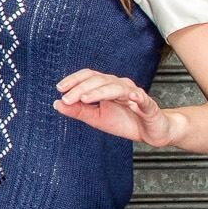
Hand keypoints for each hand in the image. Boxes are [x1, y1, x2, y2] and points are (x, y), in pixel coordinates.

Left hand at [54, 68, 184, 146]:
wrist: (151, 132)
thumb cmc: (125, 121)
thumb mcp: (96, 118)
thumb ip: (78, 111)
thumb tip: (56, 103)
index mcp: (106, 87)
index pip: (89, 76)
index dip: (74, 79)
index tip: (59, 88)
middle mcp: (119, 85)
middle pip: (99, 80)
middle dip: (81, 88)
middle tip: (67, 98)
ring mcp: (134, 93)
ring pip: (116, 87)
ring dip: (99, 92)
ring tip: (85, 99)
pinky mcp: (148, 105)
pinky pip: (141, 98)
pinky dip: (135, 96)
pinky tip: (128, 97)